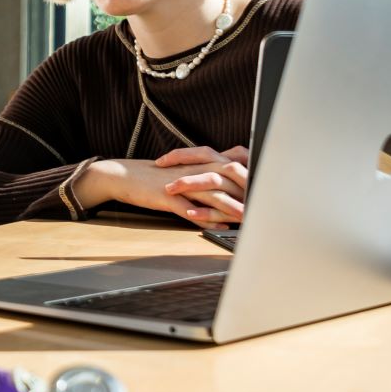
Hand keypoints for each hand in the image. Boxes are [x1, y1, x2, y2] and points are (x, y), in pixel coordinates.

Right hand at [74, 148, 248, 227]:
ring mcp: (181, 183)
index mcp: (200, 163)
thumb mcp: (184, 170)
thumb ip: (207, 172)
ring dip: (231, 209)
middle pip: (228, 180)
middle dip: (247, 195)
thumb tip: (229, 179)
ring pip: (212, 195)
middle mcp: (194, 170)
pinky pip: (190, 209)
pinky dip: (206, 219)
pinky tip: (218, 228)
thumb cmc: (155, 176)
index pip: (233, 168)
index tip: (265, 193)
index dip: (251, 180)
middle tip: (263, 209)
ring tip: (245, 220)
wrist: (124, 175)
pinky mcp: (168, 197)